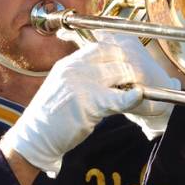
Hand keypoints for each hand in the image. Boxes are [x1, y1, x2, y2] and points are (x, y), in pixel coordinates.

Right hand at [0, 31, 178, 176]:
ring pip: (118, 73)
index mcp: (69, 64)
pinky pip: (116, 97)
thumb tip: (108, 81)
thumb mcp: (63, 90)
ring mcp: (80, 84)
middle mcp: (74, 69)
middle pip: (113, 56)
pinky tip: (139, 97)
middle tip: (150, 72)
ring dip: (136, 79)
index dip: (122, 49)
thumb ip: (83, 80)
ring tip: (148, 85)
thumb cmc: (50, 120)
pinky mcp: (87, 103)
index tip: (137, 54)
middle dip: (134, 64)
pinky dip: (131, 97)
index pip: (101, 45)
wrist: (34, 139)